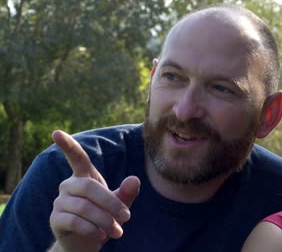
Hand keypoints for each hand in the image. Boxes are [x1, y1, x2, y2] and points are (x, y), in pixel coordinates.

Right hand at [49, 130, 140, 251]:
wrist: (86, 243)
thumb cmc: (103, 217)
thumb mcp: (119, 205)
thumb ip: (127, 192)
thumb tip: (135, 179)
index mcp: (84, 177)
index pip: (76, 158)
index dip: (68, 145)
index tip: (56, 132)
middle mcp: (69, 185)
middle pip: (90, 187)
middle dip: (111, 203)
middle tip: (127, 217)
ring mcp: (60, 202)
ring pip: (84, 207)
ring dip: (105, 220)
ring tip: (117, 231)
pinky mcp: (56, 220)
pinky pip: (74, 222)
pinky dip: (92, 230)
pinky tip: (101, 237)